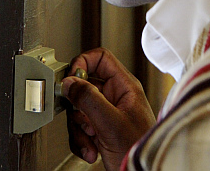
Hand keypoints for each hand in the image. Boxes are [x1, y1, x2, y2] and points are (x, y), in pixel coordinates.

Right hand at [62, 47, 155, 170]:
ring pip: (79, 109)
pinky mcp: (101, 130)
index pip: (101, 58)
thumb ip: (89, 99)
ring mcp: (108, 113)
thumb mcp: (111, 122)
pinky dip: (81, 140)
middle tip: (81, 118)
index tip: (71, 79)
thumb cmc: (139, 150)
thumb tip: (70, 82)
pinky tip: (91, 150)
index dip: (83, 63)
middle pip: (85, 86)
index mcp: (124, 86)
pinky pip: (80, 127)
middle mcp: (116, 97)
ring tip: (89, 140)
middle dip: (78, 107)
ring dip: (79, 129)